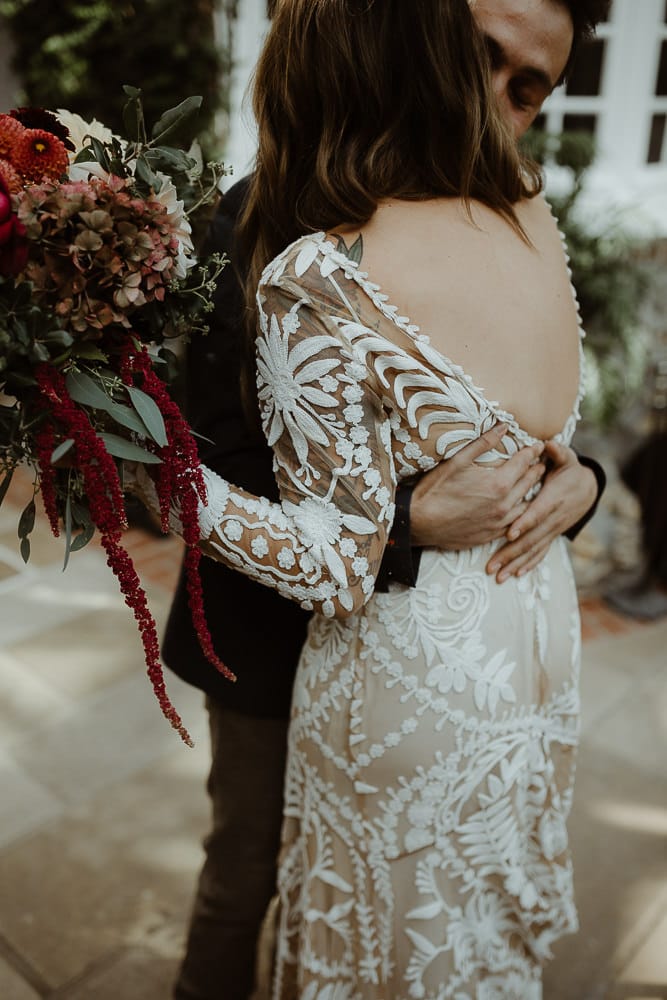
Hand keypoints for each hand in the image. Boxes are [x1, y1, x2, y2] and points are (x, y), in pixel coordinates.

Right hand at [410, 423, 545, 549]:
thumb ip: (484, 443)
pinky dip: (521, 513)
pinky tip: (518, 507)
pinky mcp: (492, 535)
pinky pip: (515, 523)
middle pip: (530, 483)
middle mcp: (504, 504)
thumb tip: (504, 426)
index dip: (533, 451)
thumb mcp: (458, 461)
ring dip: (532, 493)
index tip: (539, 445)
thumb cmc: (435, 490)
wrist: (420, 523)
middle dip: (537, 470)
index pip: (524, 462)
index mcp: (499, 483)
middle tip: (541, 462)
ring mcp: (500, 522)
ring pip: (527, 505)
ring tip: (533, 484)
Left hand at [486, 440, 597, 581]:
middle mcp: (553, 518)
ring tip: (498, 577)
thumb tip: (548, 443)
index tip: (509, 533)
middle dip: (511, 552)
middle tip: (491, 565)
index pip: (537, 512)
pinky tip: (515, 575)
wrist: (588, 488)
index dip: (525, 522)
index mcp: (553, 498)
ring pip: (533, 549)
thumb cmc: (569, 470)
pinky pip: (540, 552)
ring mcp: (553, 530)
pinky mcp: (552, 535)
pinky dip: (529, 564)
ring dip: (515, 564)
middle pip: (531, 538)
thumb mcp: (566, 458)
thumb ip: (557, 452)